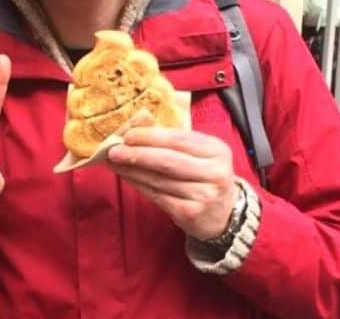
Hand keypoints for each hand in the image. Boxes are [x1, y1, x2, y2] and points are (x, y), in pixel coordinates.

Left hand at [107, 115, 238, 241]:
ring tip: (115, 162)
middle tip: (114, 150)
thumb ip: (174, 139)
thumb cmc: (205, 174)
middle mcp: (214, 172)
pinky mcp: (191, 213)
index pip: (179, 139)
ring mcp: (204, 195)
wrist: (225, 213)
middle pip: (168, 160)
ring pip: (160, 180)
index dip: (151, 136)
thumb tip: (137, 126)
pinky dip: (139, 185)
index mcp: (217, 150)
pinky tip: (127, 177)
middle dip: (138, 154)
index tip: (128, 134)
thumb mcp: (200, 153)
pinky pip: (158, 196)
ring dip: (133, 170)